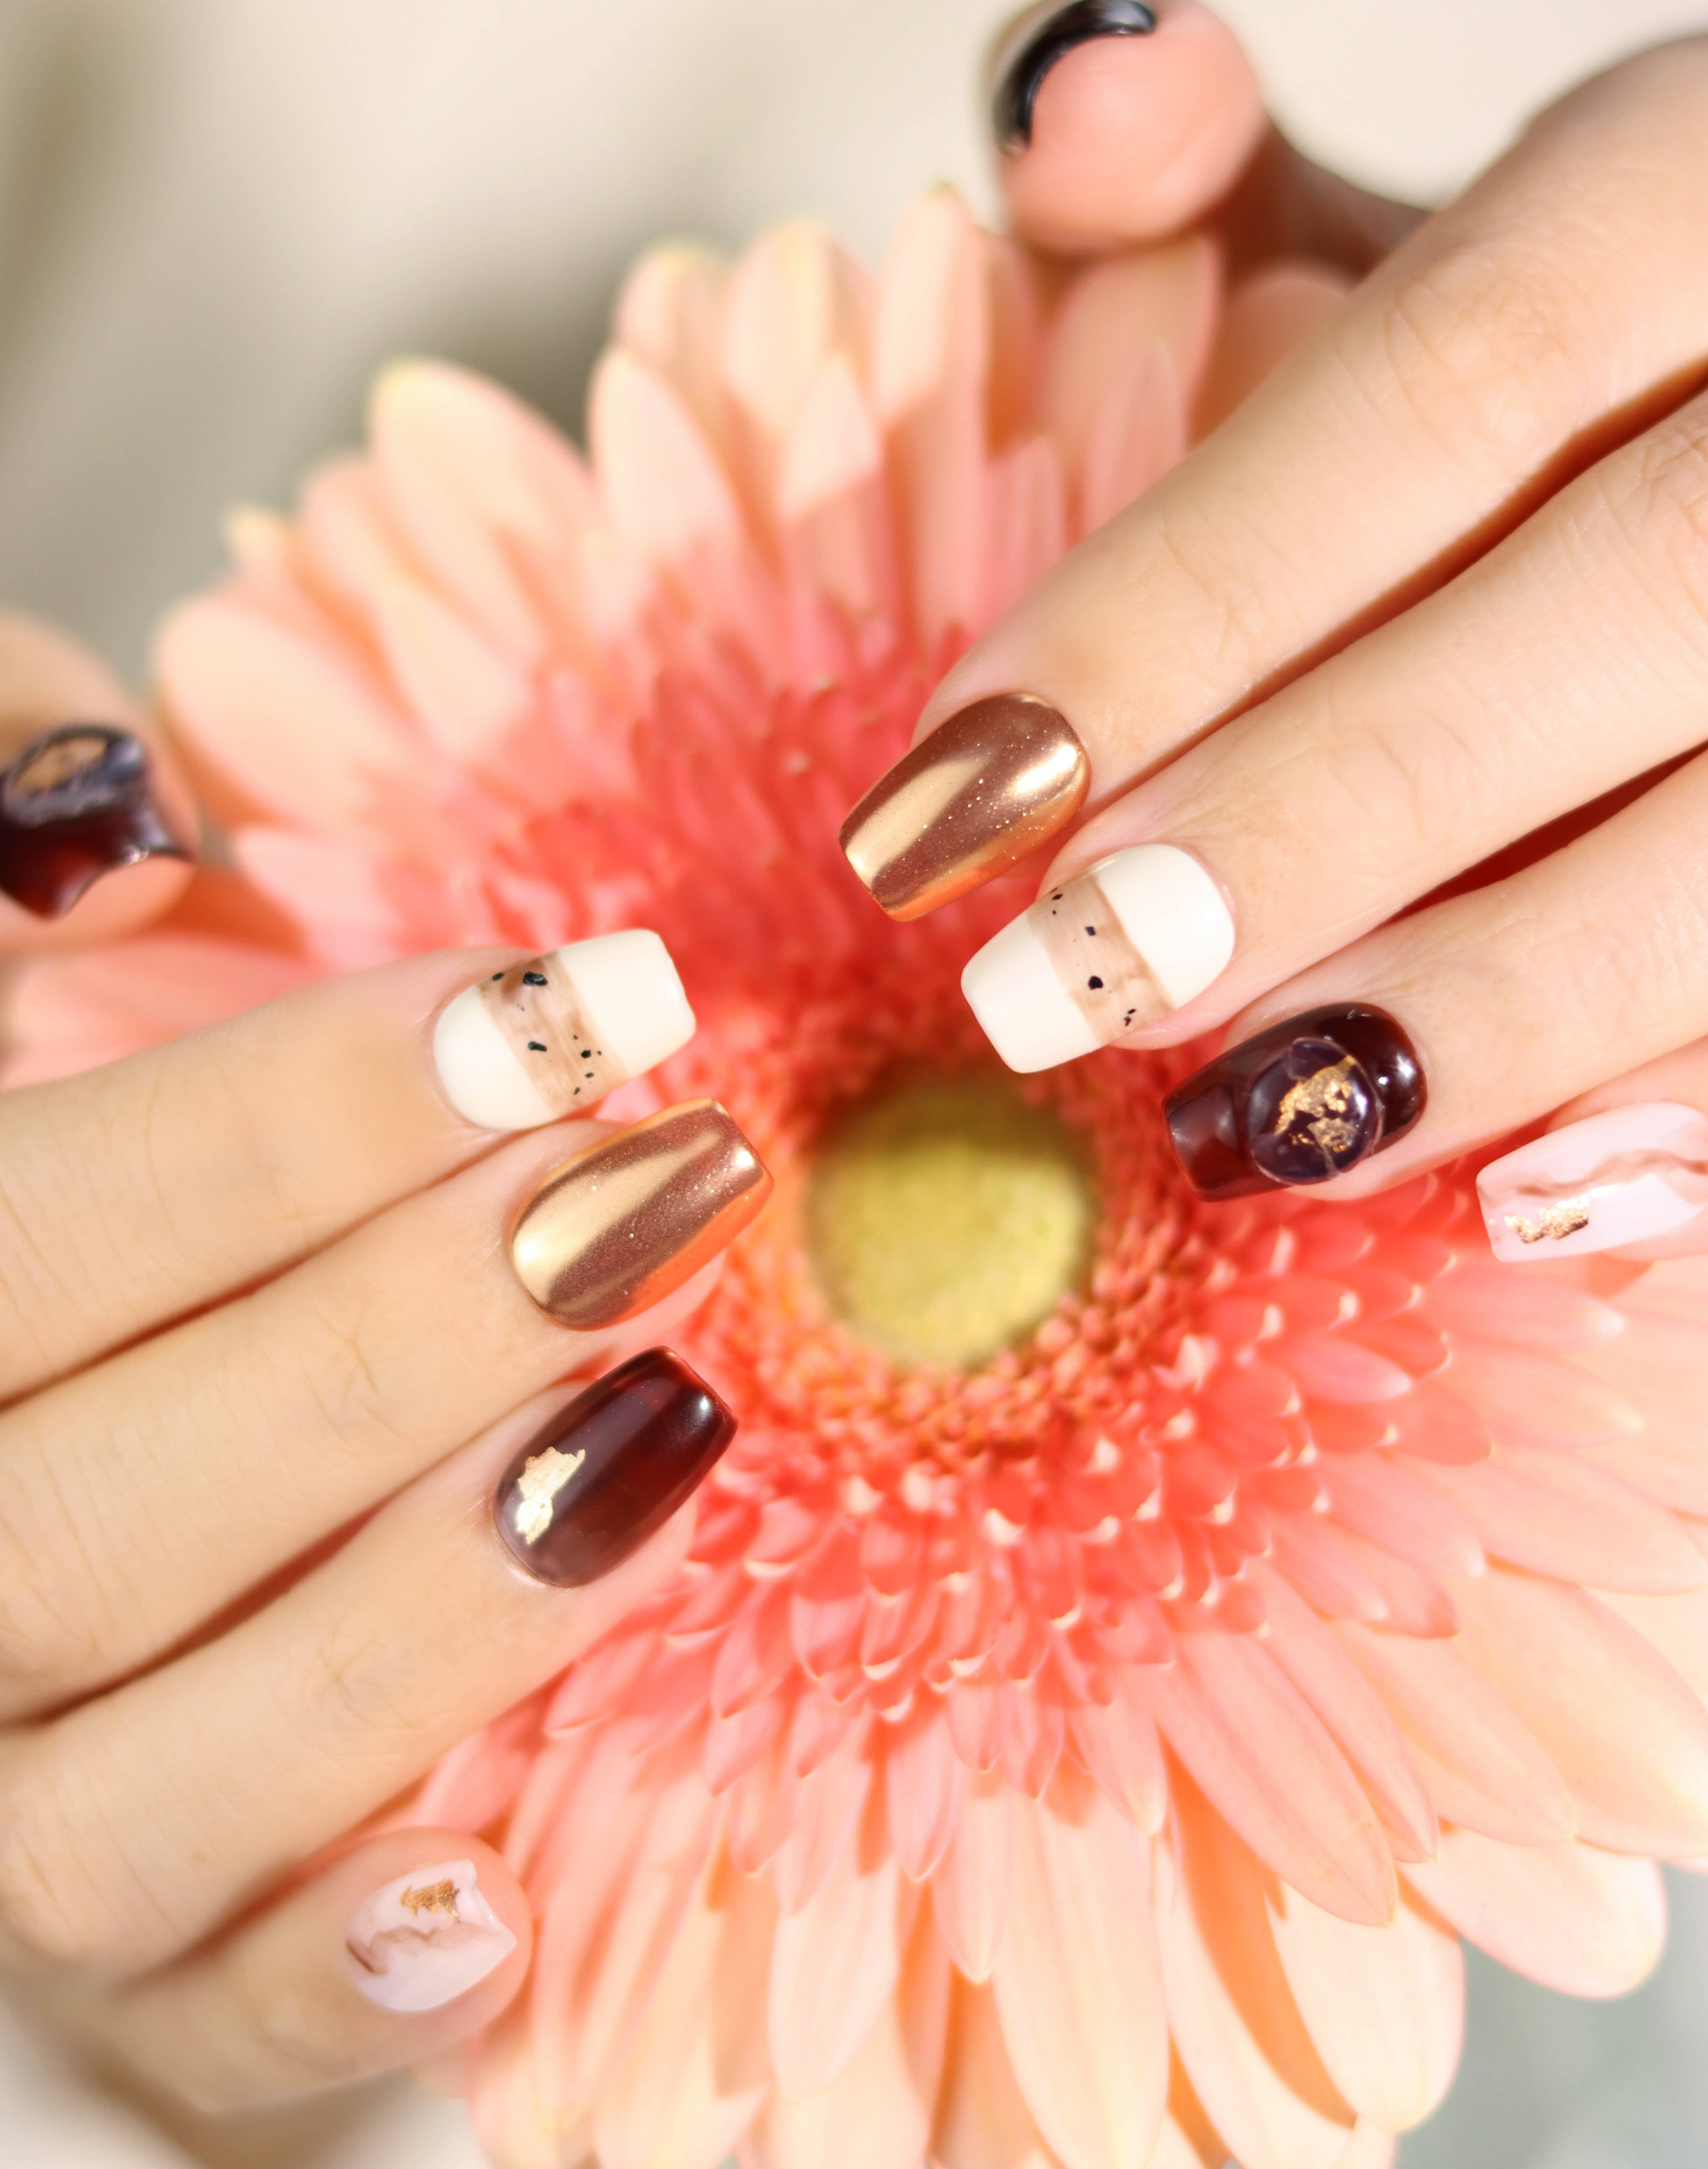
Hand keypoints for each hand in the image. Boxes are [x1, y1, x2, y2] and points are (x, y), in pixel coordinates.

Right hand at [0, 680, 768, 2107]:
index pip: (33, 1227)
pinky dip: (325, 1979)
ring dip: (409, 1615)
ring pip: (135, 1785)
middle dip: (394, 1329)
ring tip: (660, 1435)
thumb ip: (8, 872)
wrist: (102, 1522)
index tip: (579, 1008)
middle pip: (82, 1502)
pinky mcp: (119, 1990)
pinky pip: (190, 2028)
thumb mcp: (49, 1053)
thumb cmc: (112, 1250)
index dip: (296, 1112)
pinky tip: (480, 1896)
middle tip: (658, 1192)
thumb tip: (109, 813)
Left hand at [842, 0, 1707, 1267]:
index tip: (948, 804)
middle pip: (1615, 608)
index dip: (1179, 614)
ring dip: (1507, 993)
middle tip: (1065, 986)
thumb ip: (1233, 181)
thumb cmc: (1605, 329)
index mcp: (1699, 182)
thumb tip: (1066, 134)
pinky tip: (1518, 1193)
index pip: (1439, 391)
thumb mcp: (1431, 212)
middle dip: (1321, 819)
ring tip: (1253, 1119)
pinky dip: (1676, 1101)